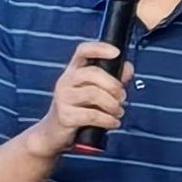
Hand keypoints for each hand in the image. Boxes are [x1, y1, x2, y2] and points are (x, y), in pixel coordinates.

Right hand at [29, 41, 133, 157]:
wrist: (54, 133)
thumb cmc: (78, 110)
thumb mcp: (94, 91)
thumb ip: (112, 79)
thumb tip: (128, 69)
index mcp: (73, 71)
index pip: (83, 51)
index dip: (100, 48)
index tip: (116, 53)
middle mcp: (66, 81)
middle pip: (93, 73)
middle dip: (114, 86)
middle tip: (122, 98)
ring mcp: (63, 98)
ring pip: (94, 94)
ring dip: (113, 105)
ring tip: (118, 112)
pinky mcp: (65, 116)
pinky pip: (92, 115)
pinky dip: (108, 120)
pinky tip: (113, 122)